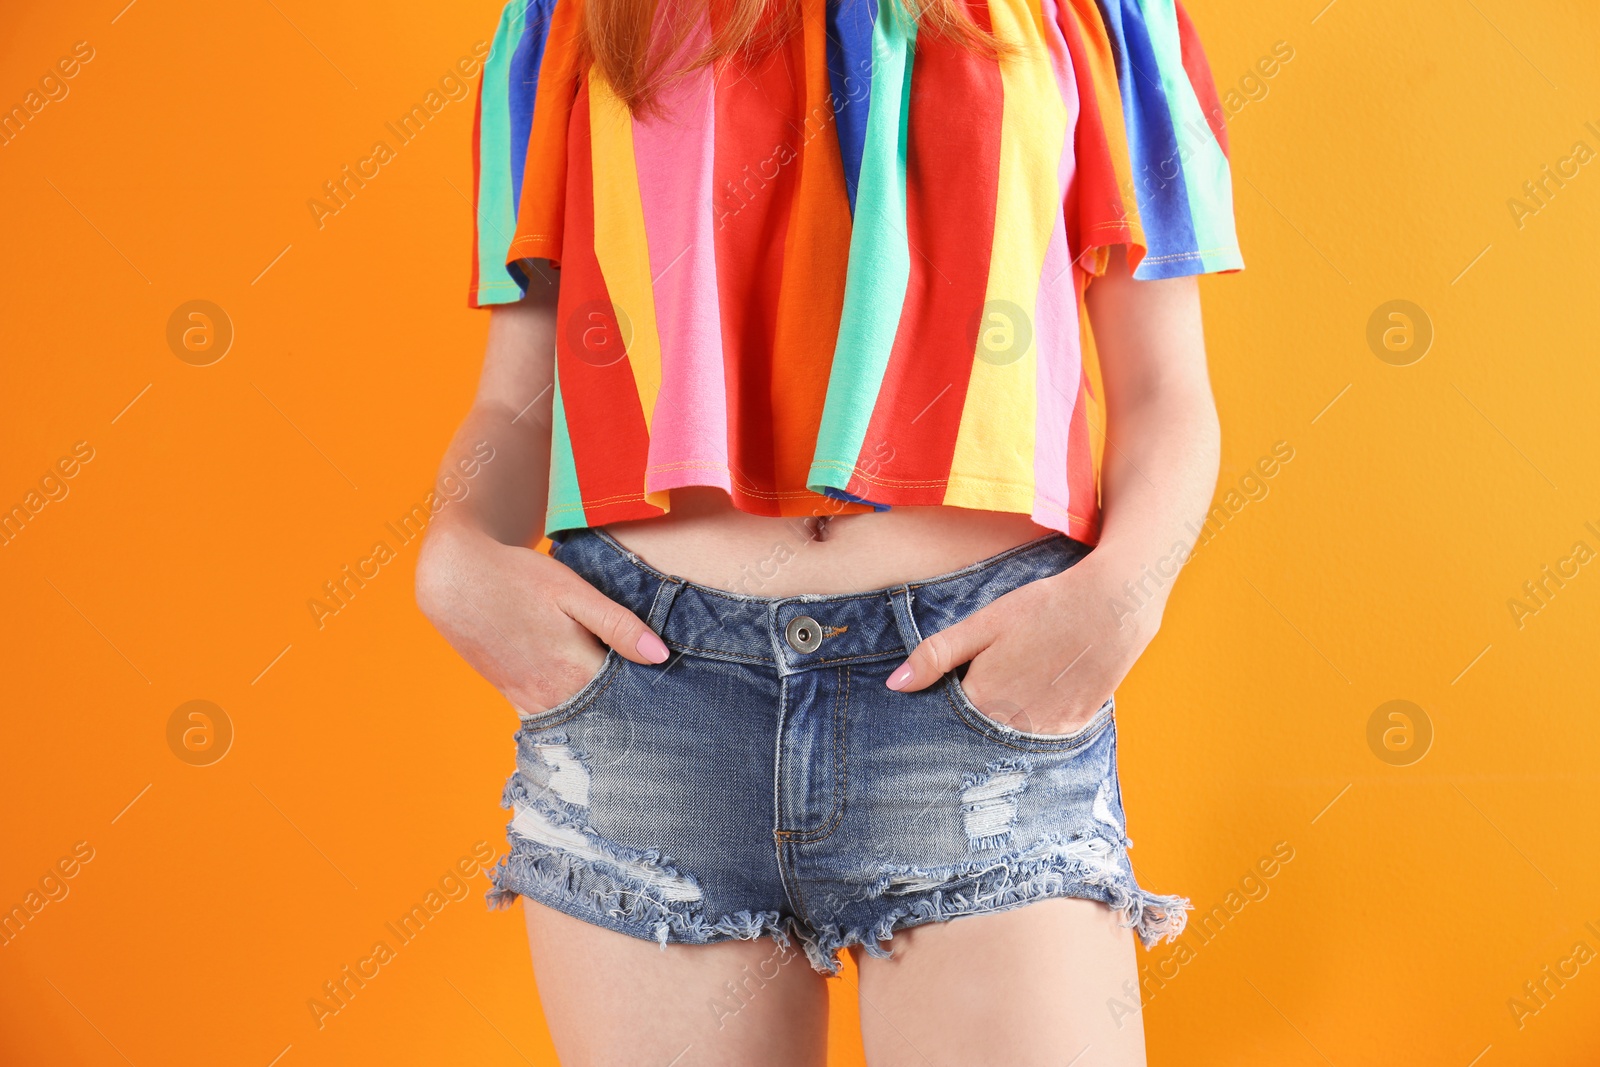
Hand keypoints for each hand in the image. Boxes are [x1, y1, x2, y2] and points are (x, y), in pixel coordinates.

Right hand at [416, 526, 669, 715]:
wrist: (455, 578)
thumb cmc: (518, 578)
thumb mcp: (573, 592)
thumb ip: (618, 625)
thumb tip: (660, 656)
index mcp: (573, 671)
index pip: (628, 700)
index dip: (653, 699)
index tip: (674, 696)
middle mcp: (551, 696)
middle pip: (605, 718)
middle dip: (631, 713)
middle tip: (661, 708)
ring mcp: (528, 700)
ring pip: (578, 722)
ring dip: (603, 717)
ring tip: (630, 706)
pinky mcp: (512, 696)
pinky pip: (552, 718)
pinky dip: (574, 715)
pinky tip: (589, 702)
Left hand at [885, 550, 1159, 734]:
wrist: (1113, 606)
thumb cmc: (1043, 607)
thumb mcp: (984, 624)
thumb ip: (937, 656)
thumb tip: (895, 686)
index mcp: (982, 699)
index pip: (947, 720)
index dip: (947, 704)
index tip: (954, 686)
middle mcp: (1013, 724)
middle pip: (979, 733)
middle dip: (974, 718)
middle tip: (993, 679)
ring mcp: (1047, 729)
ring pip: (1012, 736)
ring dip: (1006, 721)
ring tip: (1018, 683)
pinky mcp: (1073, 725)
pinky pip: (1044, 734)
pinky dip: (1037, 719)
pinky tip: (1042, 689)